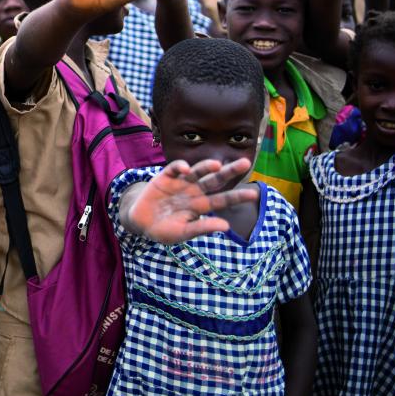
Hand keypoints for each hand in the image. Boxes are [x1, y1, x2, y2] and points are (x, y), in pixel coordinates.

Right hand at [123, 159, 256, 243]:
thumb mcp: (183, 233)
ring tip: (216, 165)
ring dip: (207, 166)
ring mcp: (181, 182)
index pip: (223, 200)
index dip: (237, 196)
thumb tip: (226, 226)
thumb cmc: (164, 230)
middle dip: (230, 172)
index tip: (254, 194)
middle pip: (215, 179)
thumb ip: (202, 228)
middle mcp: (195, 191)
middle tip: (245, 163)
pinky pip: (175, 168)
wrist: (140, 223)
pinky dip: (180, 166)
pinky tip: (184, 169)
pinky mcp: (166, 176)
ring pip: (198, 170)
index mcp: (201, 206)